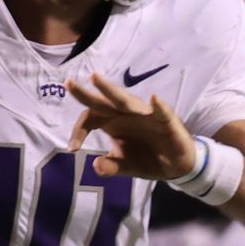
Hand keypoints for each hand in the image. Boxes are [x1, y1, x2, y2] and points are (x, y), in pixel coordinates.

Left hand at [66, 73, 195, 178]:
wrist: (176, 166)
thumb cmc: (147, 159)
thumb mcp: (125, 166)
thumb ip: (110, 167)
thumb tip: (95, 166)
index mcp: (112, 122)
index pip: (90, 118)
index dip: (79, 130)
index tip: (73, 148)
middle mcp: (125, 113)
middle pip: (102, 101)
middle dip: (85, 93)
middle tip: (68, 83)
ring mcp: (145, 114)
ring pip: (125, 100)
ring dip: (110, 89)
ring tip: (95, 78)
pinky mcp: (166, 121)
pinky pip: (162, 112)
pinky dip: (158, 106)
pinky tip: (154, 99)